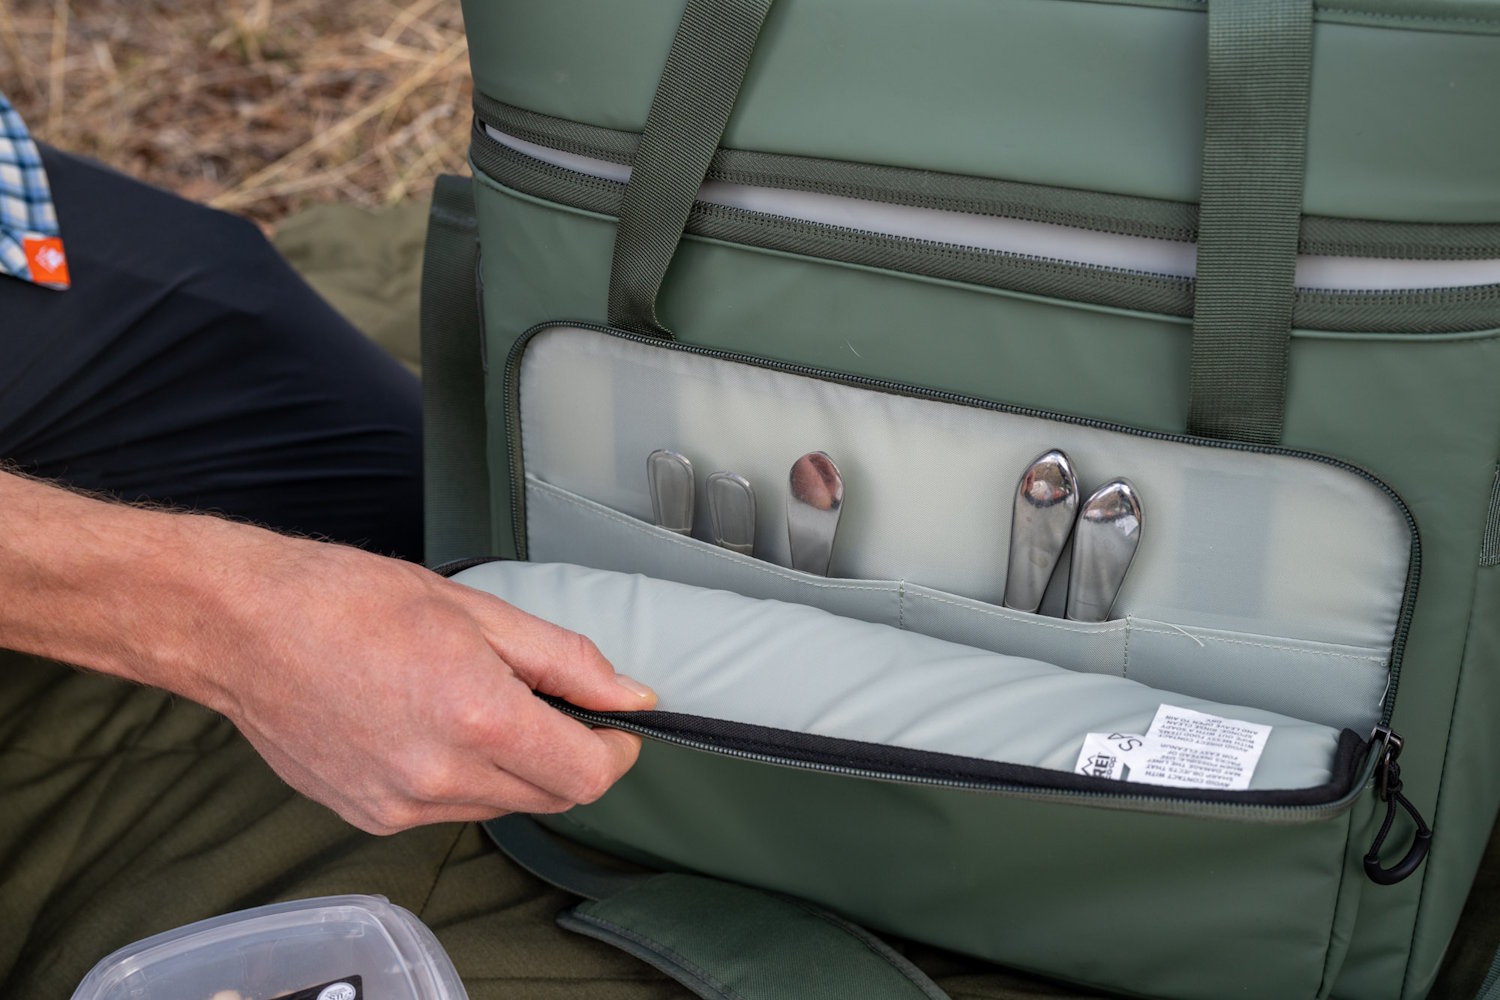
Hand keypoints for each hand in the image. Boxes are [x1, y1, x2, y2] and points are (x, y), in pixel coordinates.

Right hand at [195, 528, 656, 833]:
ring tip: (474, 700)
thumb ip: (565, 661)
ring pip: (500, 805)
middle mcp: (441, 775)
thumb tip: (629, 696)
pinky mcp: (369, 817)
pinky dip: (463, 776)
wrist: (243, 627)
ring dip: (514, 767)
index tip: (616, 726)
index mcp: (477, 716)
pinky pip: (448, 810)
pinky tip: (430, 724)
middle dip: (569, 755)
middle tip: (548, 701)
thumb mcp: (477, 610)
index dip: (616, 752)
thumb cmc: (349, 600)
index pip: (586, 775)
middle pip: (550, 797)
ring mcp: (401, 805)